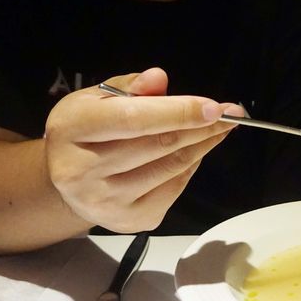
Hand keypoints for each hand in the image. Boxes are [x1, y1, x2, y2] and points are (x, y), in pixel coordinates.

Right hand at [43, 67, 240, 232]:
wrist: (69, 183)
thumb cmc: (86, 132)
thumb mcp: (96, 98)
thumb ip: (129, 87)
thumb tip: (159, 79)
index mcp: (72, 129)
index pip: (134, 119)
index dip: (179, 112)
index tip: (215, 106)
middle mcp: (82, 170)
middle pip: (160, 144)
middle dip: (203, 126)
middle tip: (232, 114)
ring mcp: (106, 200)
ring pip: (173, 167)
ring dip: (203, 144)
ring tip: (220, 128)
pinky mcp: (129, 220)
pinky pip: (175, 187)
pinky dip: (190, 165)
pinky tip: (195, 150)